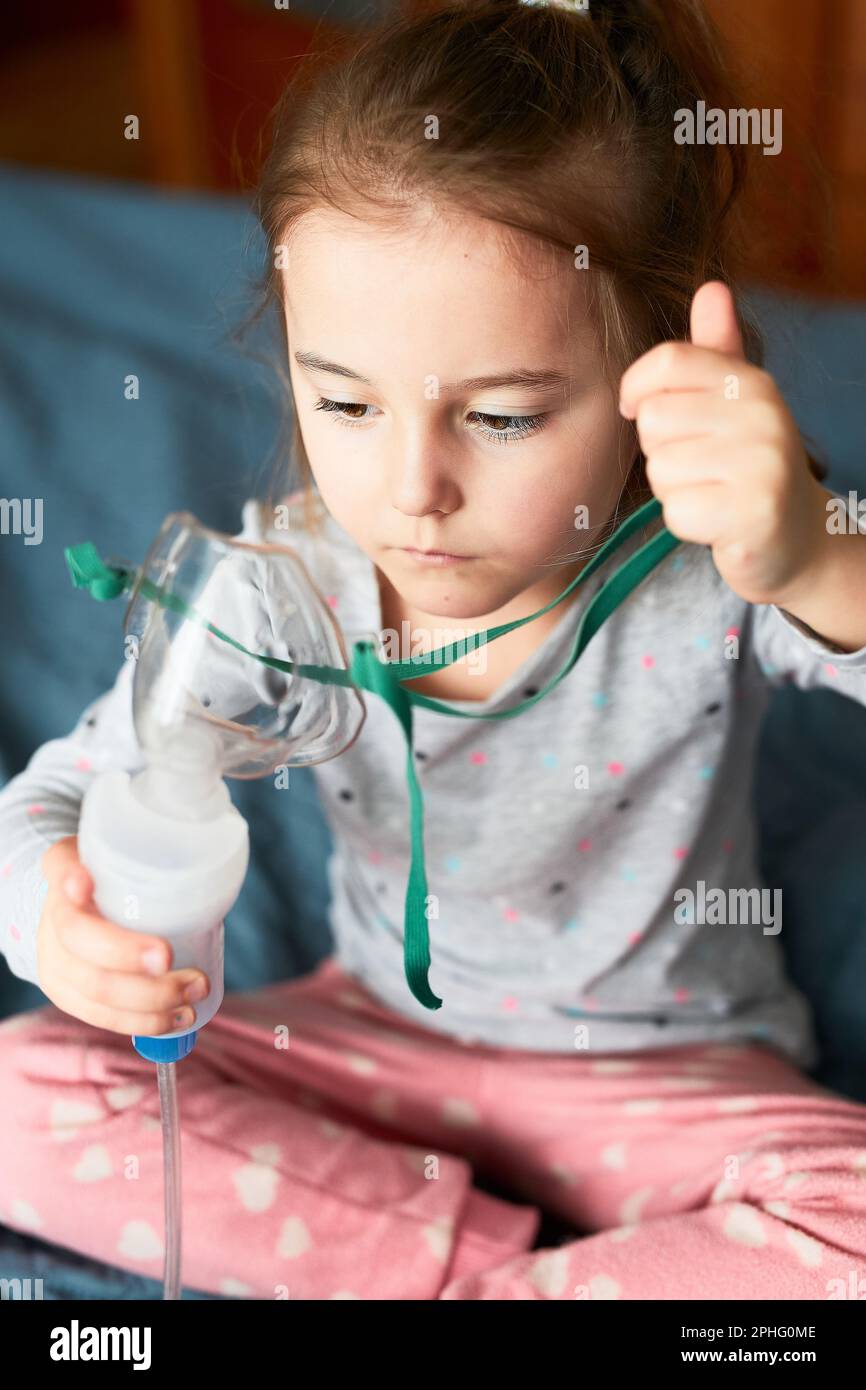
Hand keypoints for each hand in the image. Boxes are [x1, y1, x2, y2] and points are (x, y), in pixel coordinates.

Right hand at [37, 836, 208, 1036]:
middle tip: (172, 958)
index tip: (85, 883)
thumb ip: (156, 856)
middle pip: (78, 936)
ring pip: (93, 985)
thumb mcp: (129, 855)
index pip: (59, 867)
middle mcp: (52, 912)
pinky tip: (175, 1018)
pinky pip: (98, 1014)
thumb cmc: (120, 879)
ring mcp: (52, 956)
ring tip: (194, 992)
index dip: (68, 877)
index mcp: (64, 867)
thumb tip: (215, 870)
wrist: (81, 908)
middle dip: (127, 953)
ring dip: (149, 997)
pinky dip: (141, 1021)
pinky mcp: (64, 991)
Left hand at [618, 280, 829, 606]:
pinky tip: (716, 523)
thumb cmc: (750, 467)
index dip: (636, 387)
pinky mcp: (754, 515)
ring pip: (661, 471)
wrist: (798, 537)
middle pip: (654, 420)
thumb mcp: (736, 405)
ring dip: (674, 491)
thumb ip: (716, 352)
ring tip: (711, 493)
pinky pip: (676, 513)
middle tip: (699, 467)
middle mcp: (763, 415)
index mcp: (752, 382)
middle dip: (661, 451)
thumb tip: (711, 288)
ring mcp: (763, 465)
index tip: (636, 408)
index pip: (669, 360)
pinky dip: (686, 524)